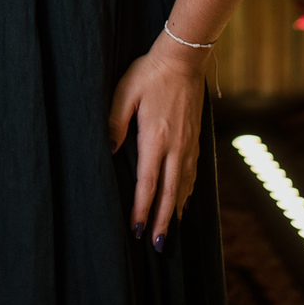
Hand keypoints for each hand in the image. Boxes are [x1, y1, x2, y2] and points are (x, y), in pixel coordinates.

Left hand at [107, 32, 206, 248]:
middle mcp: (175, 147)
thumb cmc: (150, 73)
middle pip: (169, 193)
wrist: (184, 58)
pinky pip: (192, 173)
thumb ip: (115, 122)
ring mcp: (188, 144)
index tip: (136, 230)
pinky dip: (187, 192)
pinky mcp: (195, 139)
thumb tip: (108, 150)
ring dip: (175, 210)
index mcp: (155, 139)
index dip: (141, 209)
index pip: (147, 184)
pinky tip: (184, 201)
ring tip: (169, 231)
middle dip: (161, 221)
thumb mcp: (125, 92)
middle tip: (156, 246)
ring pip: (183, 186)